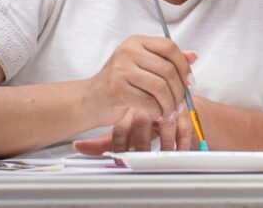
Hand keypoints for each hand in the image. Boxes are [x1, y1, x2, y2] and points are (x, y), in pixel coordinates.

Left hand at [73, 102, 194, 154]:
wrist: (171, 101)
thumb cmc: (145, 117)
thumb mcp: (124, 128)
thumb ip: (104, 141)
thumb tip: (78, 147)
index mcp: (128, 110)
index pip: (121, 129)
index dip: (121, 147)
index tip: (121, 160)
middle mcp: (146, 108)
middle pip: (142, 126)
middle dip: (142, 147)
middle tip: (142, 160)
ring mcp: (165, 109)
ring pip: (164, 127)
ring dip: (164, 145)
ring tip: (163, 157)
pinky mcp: (184, 113)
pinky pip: (183, 129)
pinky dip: (182, 143)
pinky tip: (179, 152)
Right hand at [86, 36, 195, 128]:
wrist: (90, 100)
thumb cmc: (120, 84)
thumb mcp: (144, 67)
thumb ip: (167, 60)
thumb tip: (194, 56)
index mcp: (137, 42)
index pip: (169, 46)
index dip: (184, 65)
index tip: (189, 81)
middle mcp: (128, 51)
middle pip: (167, 69)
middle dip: (179, 90)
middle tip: (180, 103)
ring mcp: (121, 69)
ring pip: (160, 87)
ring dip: (169, 104)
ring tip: (169, 112)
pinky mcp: (116, 88)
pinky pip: (147, 101)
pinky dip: (156, 111)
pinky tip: (157, 115)